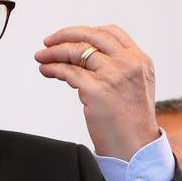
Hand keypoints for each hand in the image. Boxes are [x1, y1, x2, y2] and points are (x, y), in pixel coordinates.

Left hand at [34, 25, 158, 160]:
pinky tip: (46, 70)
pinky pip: (67, 71)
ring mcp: (113, 76)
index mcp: (139, 60)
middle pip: (90, 37)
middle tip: (48, 41)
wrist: (135, 149)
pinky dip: (53, 68)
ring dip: (53, 52)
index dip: (86, 31)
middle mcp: (128, 64)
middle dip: (65, 35)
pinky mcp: (96, 91)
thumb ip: (118, 67)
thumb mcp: (135, 85)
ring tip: (41, 57)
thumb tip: (83, 55)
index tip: (69, 36)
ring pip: (76, 51)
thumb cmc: (131, 122)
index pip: (111, 32)